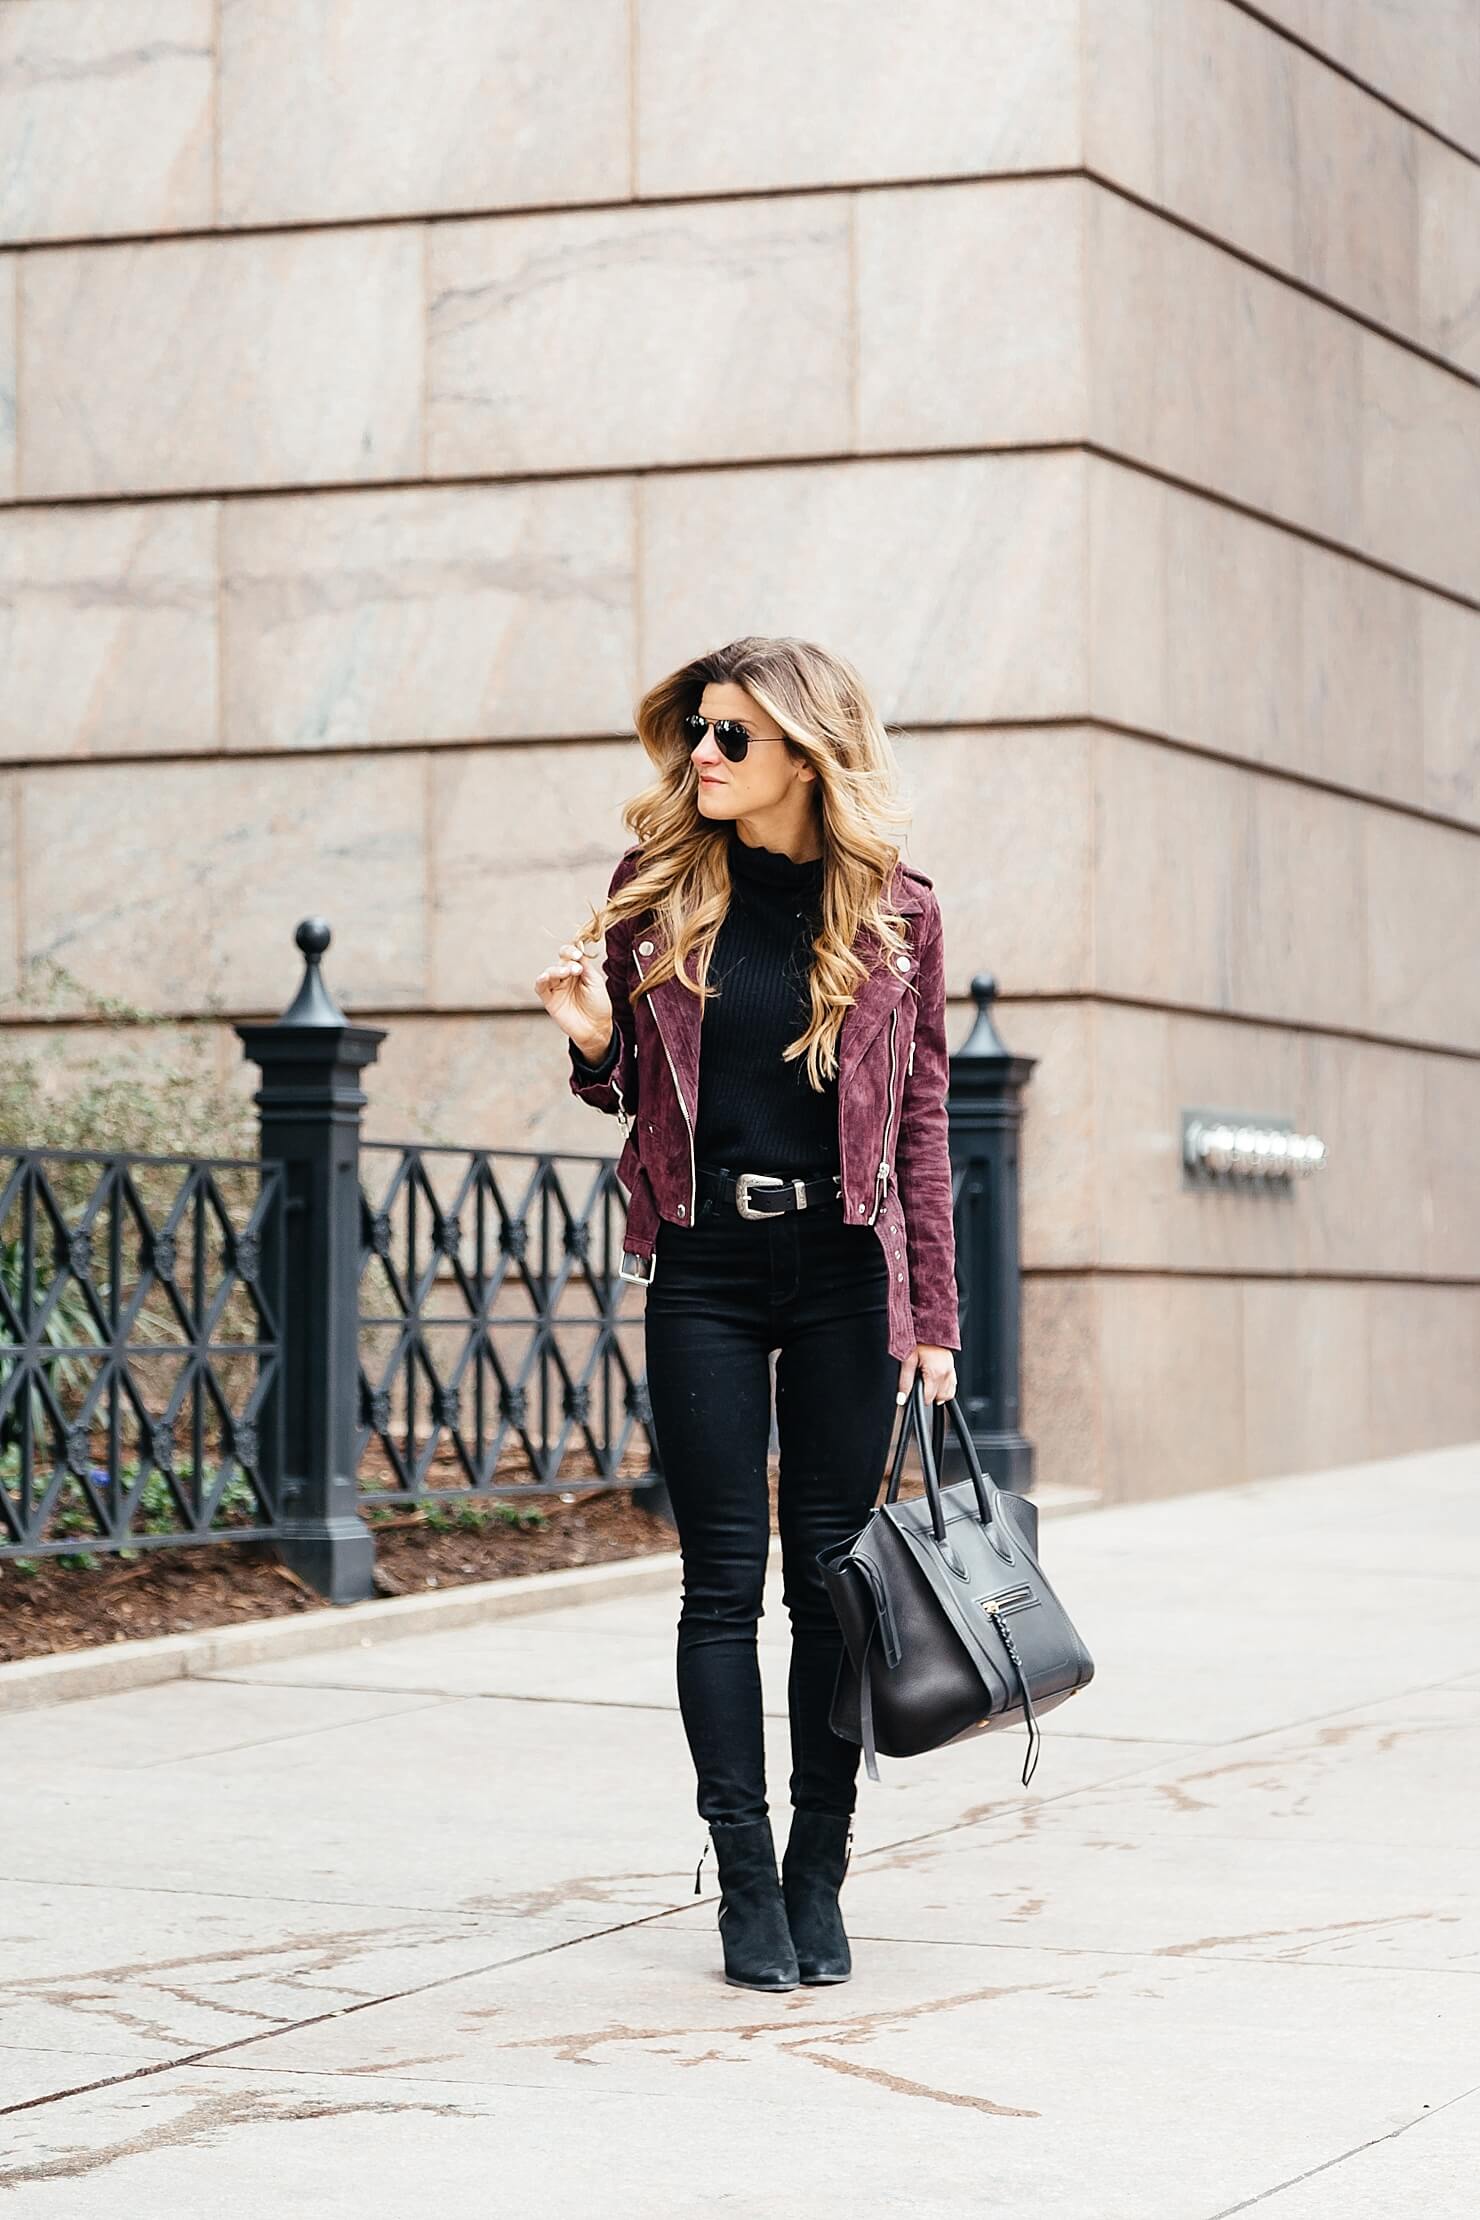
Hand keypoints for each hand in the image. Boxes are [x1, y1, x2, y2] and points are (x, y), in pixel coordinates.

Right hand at [535, 937, 613, 1058]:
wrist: (597, 1028)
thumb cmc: (599, 1005)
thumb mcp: (595, 982)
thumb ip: (585, 966)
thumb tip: (577, 949)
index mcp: (578, 971)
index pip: (570, 955)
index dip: (572, 951)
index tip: (578, 955)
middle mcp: (566, 978)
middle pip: (560, 962)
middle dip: (567, 962)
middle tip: (577, 969)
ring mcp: (557, 988)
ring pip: (549, 972)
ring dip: (555, 970)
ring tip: (566, 973)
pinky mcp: (550, 1000)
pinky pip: (540, 987)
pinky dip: (541, 980)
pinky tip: (545, 976)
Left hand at [897, 1343, 956, 1406]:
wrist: (930, 1325)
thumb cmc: (918, 1339)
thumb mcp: (907, 1360)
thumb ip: (905, 1381)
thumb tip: (901, 1399)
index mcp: (934, 1373)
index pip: (927, 1399)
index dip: (918, 1397)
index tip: (913, 1390)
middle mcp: (946, 1374)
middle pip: (937, 1399)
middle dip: (926, 1394)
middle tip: (918, 1380)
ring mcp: (951, 1371)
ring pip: (946, 1395)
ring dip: (936, 1393)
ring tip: (925, 1380)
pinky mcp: (953, 1369)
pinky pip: (952, 1387)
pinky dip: (944, 1388)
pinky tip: (934, 1381)